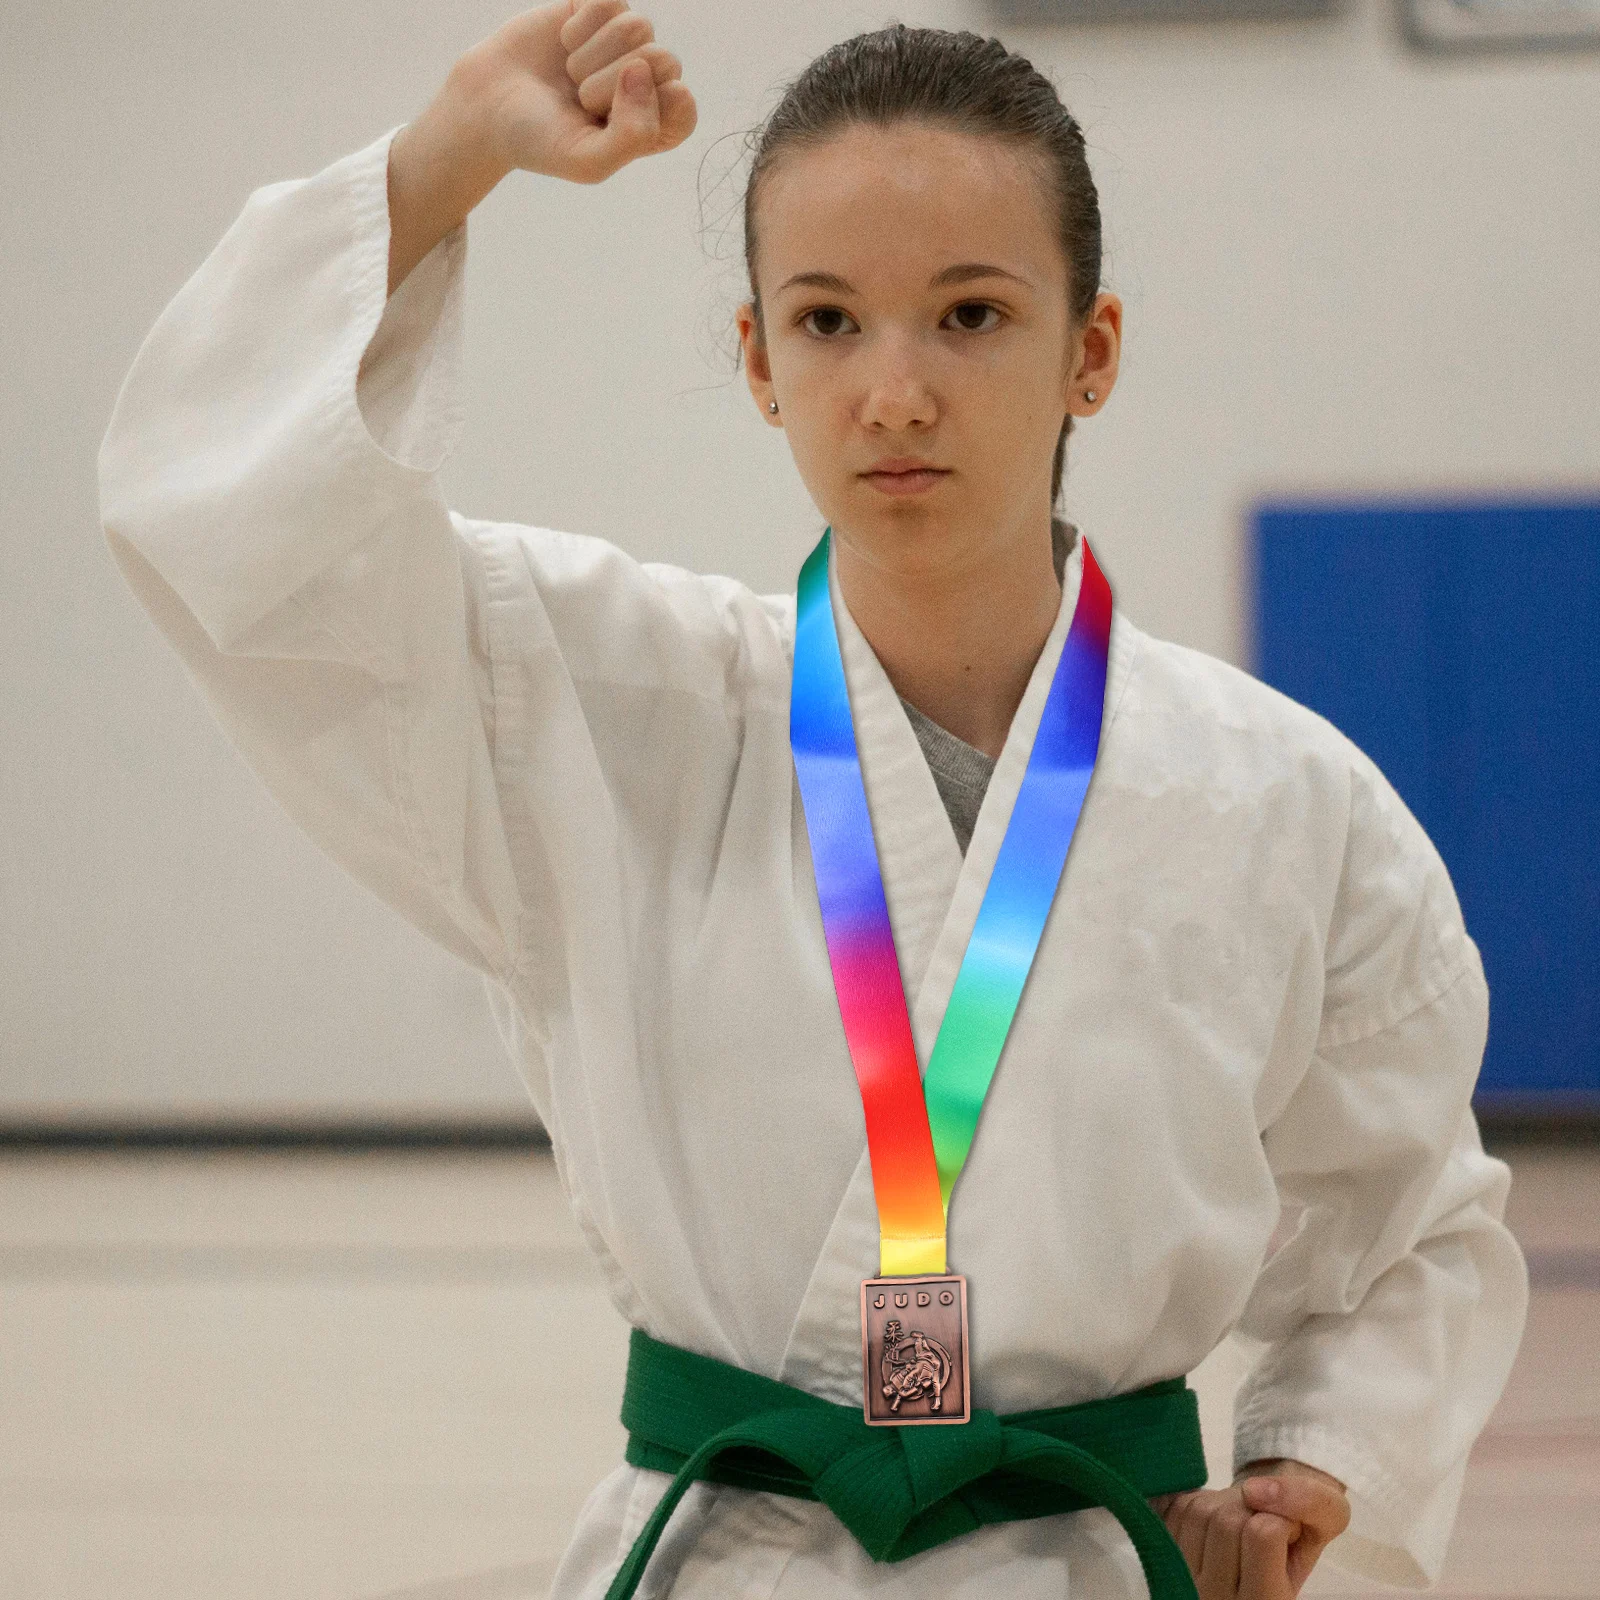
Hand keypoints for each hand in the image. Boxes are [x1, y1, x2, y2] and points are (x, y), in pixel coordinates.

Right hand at [460, 0, 697, 184]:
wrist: (487, 105)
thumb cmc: (541, 140)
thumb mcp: (588, 161)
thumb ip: (633, 136)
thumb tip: (642, 71)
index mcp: (655, 126)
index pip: (682, 106)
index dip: (644, 108)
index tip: (607, 118)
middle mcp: (647, 83)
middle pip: (663, 60)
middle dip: (610, 81)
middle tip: (580, 99)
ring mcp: (625, 45)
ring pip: (637, 27)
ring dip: (592, 54)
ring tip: (571, 74)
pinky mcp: (599, 11)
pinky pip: (609, 2)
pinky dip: (579, 25)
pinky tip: (565, 44)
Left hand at [1151, 1458, 1350, 1599]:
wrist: (1262, 1533)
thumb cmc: (1298, 1531)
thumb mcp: (1329, 1514)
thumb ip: (1309, 1502)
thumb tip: (1253, 1491)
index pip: (1262, 1534)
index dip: (1280, 1516)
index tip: (1287, 1531)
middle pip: (1227, 1522)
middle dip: (1248, 1505)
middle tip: (1261, 1521)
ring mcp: (1185, 1582)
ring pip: (1199, 1512)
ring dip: (1222, 1502)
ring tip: (1240, 1523)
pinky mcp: (1164, 1558)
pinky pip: (1176, 1508)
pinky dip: (1200, 1500)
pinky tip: (1215, 1523)